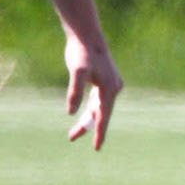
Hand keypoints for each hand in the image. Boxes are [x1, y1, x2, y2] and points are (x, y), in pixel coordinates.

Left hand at [63, 32, 121, 148]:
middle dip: (87, 127)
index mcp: (109, 88)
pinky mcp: (106, 81)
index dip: (99, 133)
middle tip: (71, 138)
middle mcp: (113, 88)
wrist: (86, 35)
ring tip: (72, 134)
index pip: (103, 116)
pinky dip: (90, 109)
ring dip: (87, 120)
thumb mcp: (77, 72)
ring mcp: (111, 84)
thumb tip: (71, 112)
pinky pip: (98, 100)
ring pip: (98, 108)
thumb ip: (75, 91)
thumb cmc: (81, 52)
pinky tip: (84, 114)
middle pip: (100, 114)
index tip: (97, 148)